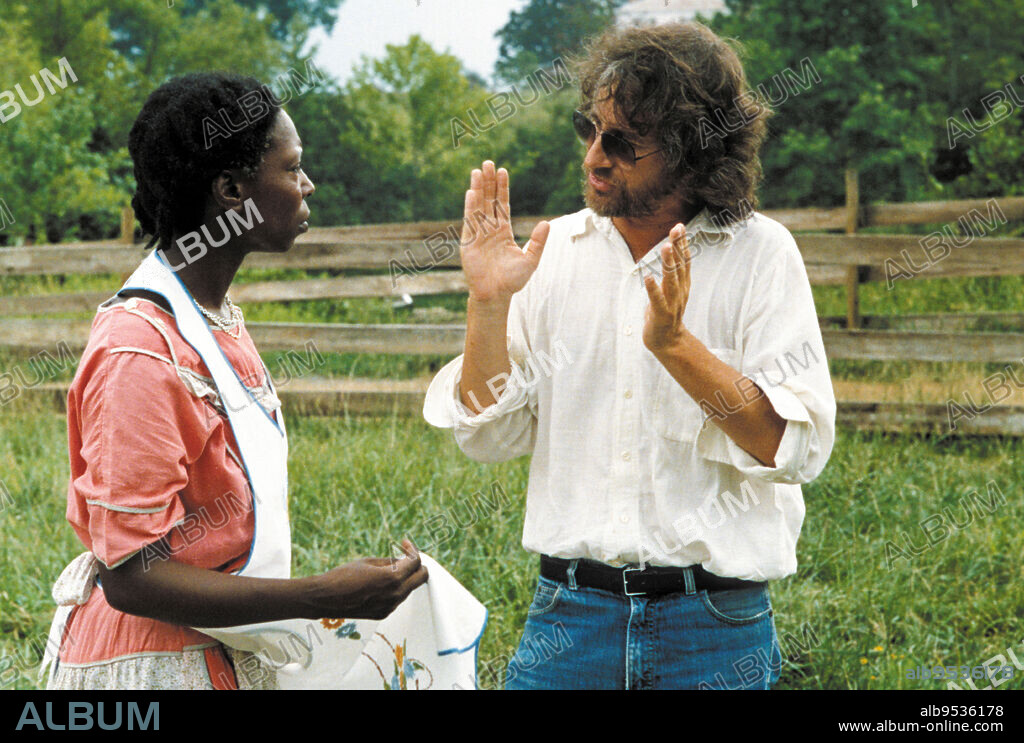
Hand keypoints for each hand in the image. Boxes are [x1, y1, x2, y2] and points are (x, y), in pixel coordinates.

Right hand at [307, 539, 428, 620]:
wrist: (325, 599)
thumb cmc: (342, 576)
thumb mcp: (368, 562)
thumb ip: (390, 561)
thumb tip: (403, 560)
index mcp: (392, 578)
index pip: (415, 562)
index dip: (412, 549)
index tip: (404, 544)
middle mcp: (395, 595)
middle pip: (421, 577)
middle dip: (417, 564)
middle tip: (406, 555)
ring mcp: (390, 606)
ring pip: (409, 588)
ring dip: (406, 577)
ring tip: (389, 568)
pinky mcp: (383, 613)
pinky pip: (398, 598)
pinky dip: (395, 588)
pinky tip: (381, 582)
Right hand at [460, 160, 548, 303]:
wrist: (496, 295)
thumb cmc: (512, 281)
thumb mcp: (530, 260)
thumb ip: (538, 242)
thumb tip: (546, 224)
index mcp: (503, 232)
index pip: (503, 204)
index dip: (502, 188)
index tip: (503, 171)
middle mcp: (490, 229)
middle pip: (489, 200)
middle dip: (489, 182)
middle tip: (489, 163)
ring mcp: (478, 234)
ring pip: (479, 206)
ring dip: (478, 188)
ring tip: (478, 171)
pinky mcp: (469, 241)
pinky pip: (470, 220)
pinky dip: (471, 206)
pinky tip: (472, 191)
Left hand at [642, 224, 690, 355]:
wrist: (668, 341)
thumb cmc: (666, 312)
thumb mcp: (672, 290)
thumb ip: (673, 272)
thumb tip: (672, 249)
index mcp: (683, 285)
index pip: (685, 260)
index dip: (683, 244)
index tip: (680, 226)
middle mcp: (680, 291)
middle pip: (680, 266)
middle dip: (678, 247)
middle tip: (676, 229)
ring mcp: (672, 303)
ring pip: (671, 280)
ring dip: (668, 263)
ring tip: (665, 247)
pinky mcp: (661, 314)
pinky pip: (657, 300)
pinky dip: (653, 288)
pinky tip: (648, 276)